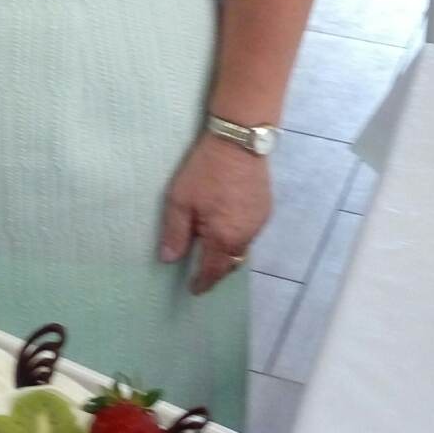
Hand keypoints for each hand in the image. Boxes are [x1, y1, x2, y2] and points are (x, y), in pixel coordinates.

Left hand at [158, 131, 271, 294]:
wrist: (239, 142)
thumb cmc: (205, 171)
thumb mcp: (181, 200)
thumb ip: (175, 232)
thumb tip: (169, 260)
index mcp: (224, 237)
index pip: (213, 270)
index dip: (203, 282)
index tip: (194, 290)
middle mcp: (246, 235)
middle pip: (231, 263)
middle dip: (217, 271)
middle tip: (203, 274)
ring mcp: (259, 222)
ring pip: (243, 248)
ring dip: (229, 254)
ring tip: (214, 253)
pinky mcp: (265, 208)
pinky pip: (251, 233)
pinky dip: (238, 237)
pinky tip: (228, 229)